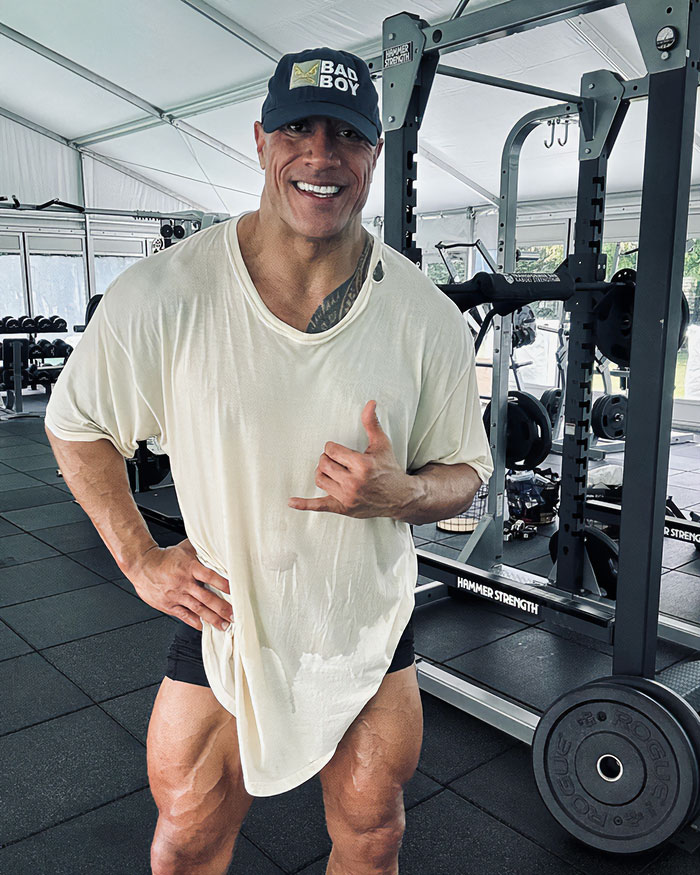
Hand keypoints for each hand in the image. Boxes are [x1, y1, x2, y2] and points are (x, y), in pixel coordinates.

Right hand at [128, 538, 232, 631]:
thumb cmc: (164, 557)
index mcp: (190, 567)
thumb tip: (218, 546)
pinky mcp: (169, 605)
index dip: (224, 584)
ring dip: (212, 619)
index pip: (210, 576)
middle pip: (206, 597)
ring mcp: (176, 595)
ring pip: (197, 609)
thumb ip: (201, 550)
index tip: (236, 592)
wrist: (142, 565)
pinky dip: (195, 622)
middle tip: (234, 616)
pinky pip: (184, 615)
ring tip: (224, 625)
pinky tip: (204, 626)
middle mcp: (184, 582)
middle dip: (222, 608)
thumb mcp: (185, 548)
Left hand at [289, 400, 412, 518]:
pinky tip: (291, 501)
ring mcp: (348, 497)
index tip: (339, 450)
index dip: (332, 448)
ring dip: (322, 473)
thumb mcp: (382, 444)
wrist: (400, 497)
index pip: (331, 450)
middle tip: (336, 460)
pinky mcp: (344, 508)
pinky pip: (319, 506)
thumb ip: (372, 423)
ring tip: (332, 471)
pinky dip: (304, 504)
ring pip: (320, 479)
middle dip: (327, 459)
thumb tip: (370, 402)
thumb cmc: (389, 468)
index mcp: (362, 465)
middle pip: (324, 464)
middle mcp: (354, 482)